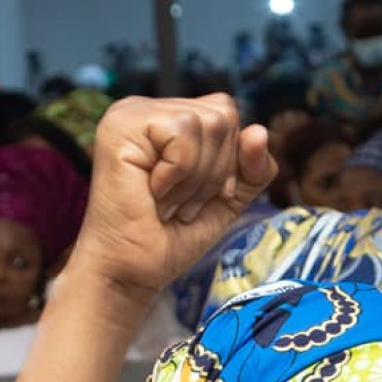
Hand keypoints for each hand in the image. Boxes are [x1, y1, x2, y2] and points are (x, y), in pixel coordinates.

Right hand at [68, 94, 275, 314]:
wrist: (132, 271)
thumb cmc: (170, 238)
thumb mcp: (227, 199)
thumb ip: (252, 167)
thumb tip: (261, 131)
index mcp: (169, 120)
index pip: (224, 111)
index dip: (229, 161)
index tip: (202, 199)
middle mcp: (148, 110)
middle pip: (221, 114)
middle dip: (214, 173)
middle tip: (181, 205)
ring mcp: (131, 113)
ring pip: (207, 123)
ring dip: (196, 179)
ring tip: (168, 203)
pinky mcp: (121, 126)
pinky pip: (183, 132)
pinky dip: (180, 174)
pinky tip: (154, 194)